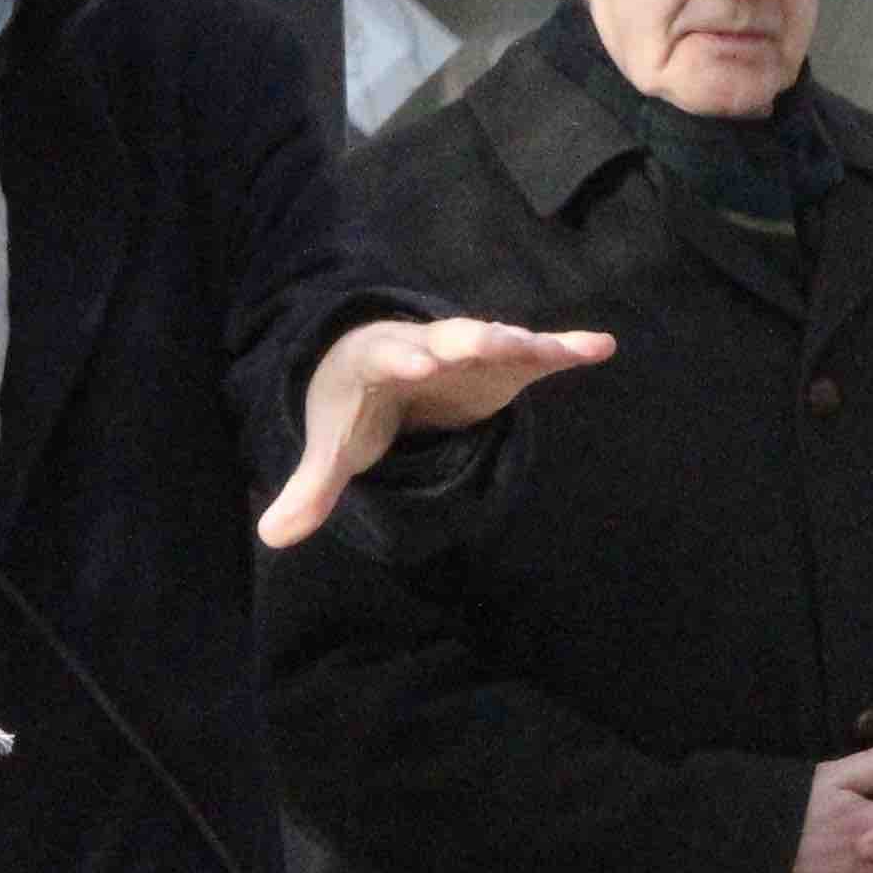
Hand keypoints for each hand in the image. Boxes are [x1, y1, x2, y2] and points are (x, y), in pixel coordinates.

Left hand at [256, 316, 615, 548]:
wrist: (380, 370)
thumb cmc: (356, 407)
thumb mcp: (334, 446)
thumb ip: (311, 488)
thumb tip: (271, 537)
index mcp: (378, 359)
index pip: (390, 355)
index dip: (405, 357)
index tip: (420, 363)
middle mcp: (428, 342)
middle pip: (449, 336)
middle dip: (466, 339)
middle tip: (485, 341)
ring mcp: (468, 350)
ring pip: (496, 339)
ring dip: (520, 342)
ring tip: (547, 348)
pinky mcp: (501, 364)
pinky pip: (536, 354)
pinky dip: (567, 348)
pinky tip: (601, 346)